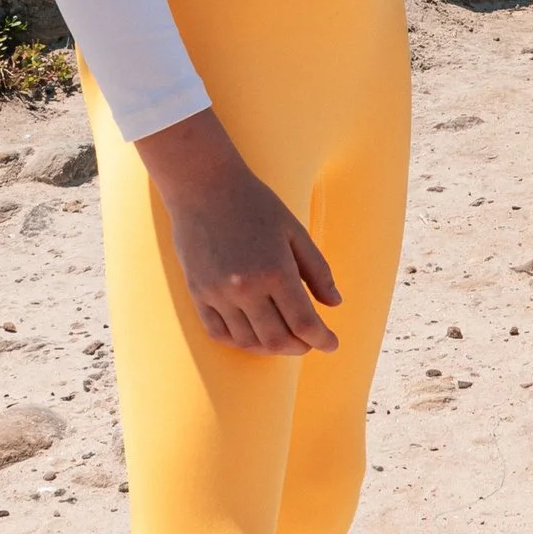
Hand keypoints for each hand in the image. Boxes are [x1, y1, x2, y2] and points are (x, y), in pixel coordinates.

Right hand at [139, 117, 341, 351]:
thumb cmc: (255, 204)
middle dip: (299, 347)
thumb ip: (317, 270)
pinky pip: (219, 332)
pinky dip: (240, 342)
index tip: (332, 343)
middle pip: (277, 339)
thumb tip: (334, 304)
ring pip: (247, 341)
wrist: (204, 186)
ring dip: (270, 348)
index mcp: (275, 270)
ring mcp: (217, 293)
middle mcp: (245, 288)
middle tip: (310, 343)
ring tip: (285, 341)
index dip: (322, 339)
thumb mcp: (295, 231)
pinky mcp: (198, 293)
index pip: (304, 322)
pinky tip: (254, 337)